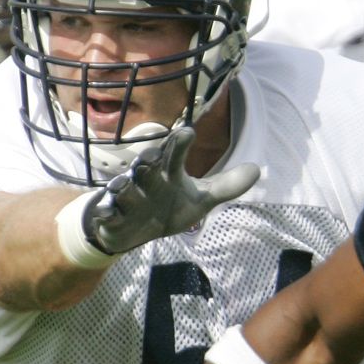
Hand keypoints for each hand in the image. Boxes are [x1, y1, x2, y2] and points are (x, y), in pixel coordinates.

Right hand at [85, 126, 259, 253]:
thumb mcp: (200, 200)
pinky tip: (109, 211)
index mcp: (167, 172)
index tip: (188, 133)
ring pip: (123, 188)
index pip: (173, 154)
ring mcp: (127, 198)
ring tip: (125, 184)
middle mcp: (146, 180)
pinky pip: (107, 213)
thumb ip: (226, 186)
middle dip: (148, 161)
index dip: (179, 144)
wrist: (133, 230)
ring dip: (125, 186)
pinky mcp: (111, 217)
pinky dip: (107, 212)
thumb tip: (256, 169)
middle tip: (154, 157)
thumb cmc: (167, 206)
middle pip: (145, 166)